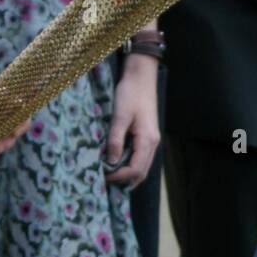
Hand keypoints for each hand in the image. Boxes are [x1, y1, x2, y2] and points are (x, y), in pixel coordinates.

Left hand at [105, 53, 159, 186]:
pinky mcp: (147, 135)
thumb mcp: (120, 115)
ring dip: (128, 173)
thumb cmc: (130, 93)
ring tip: (110, 174)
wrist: (141, 76)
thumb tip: (111, 162)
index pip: (136, 169)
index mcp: (147, 140)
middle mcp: (153, 143)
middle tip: (106, 180)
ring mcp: (152, 139)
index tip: (104, 175)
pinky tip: (118, 162)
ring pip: (142, 166)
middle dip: (125, 180)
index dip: (120, 176)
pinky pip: (141, 157)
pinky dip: (130, 164)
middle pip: (141, 172)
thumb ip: (116, 139)